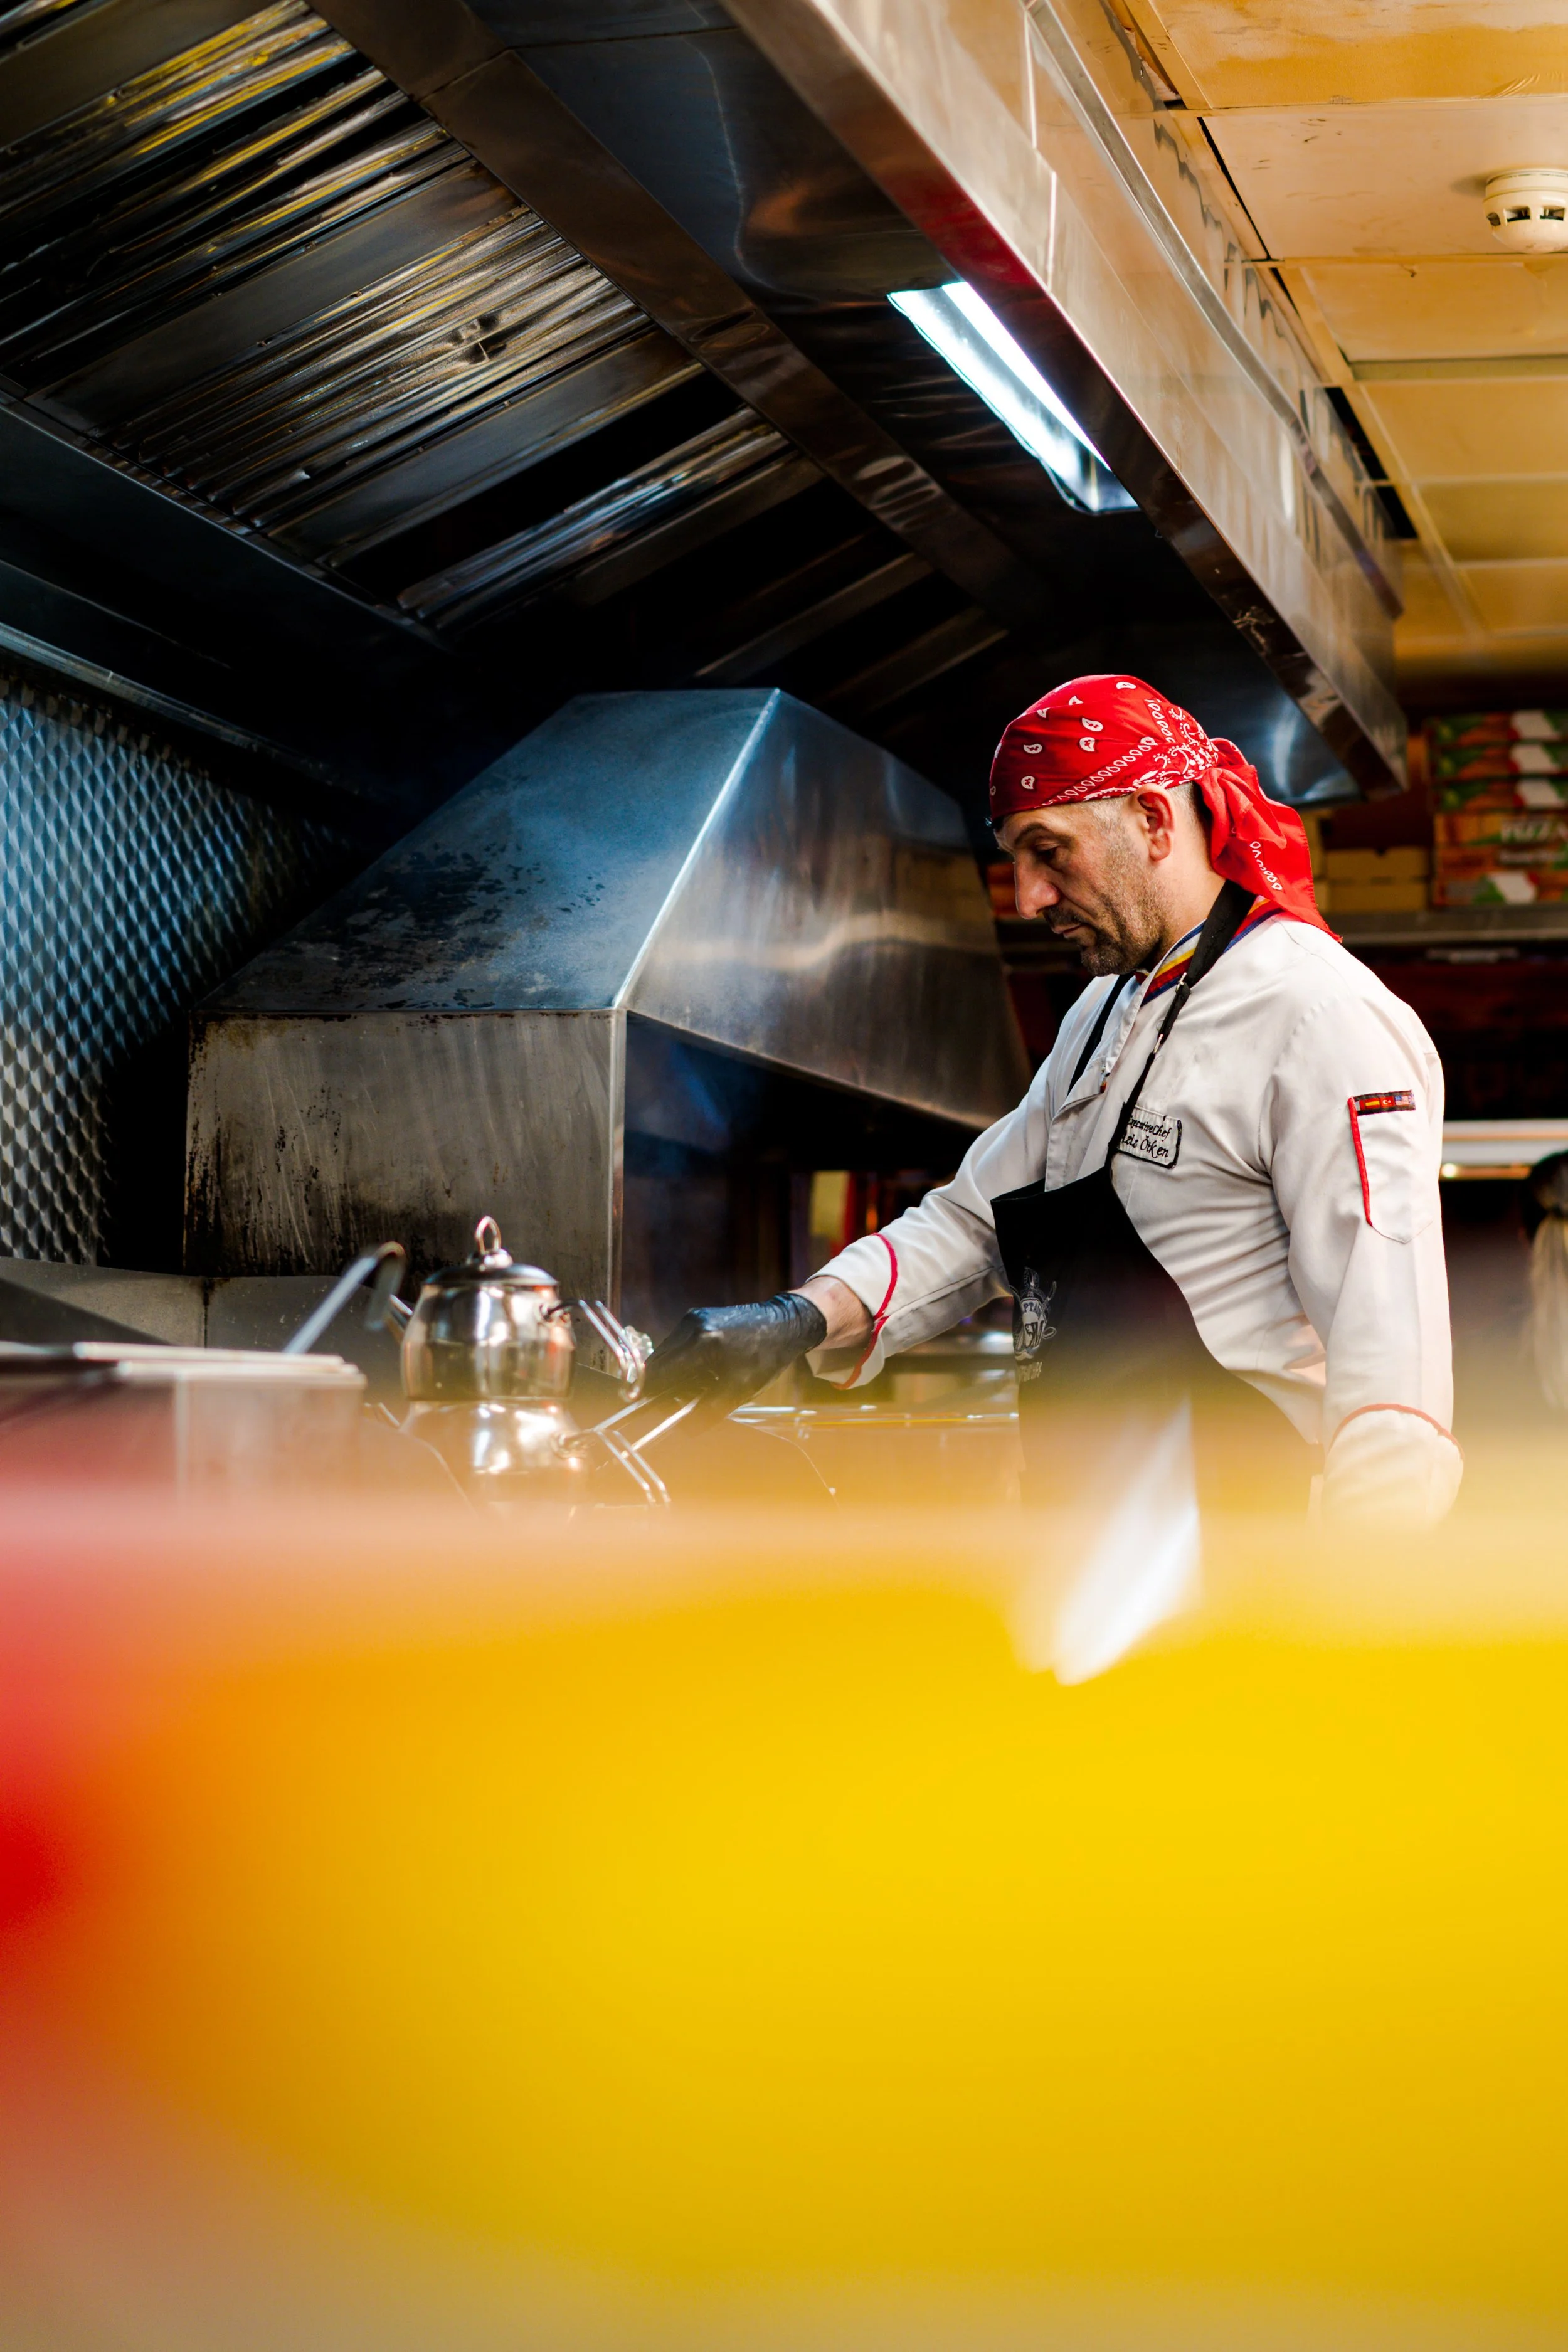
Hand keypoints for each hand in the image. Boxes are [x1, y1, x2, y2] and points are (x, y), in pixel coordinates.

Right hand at [643, 1293, 828, 1409]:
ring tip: (695, 1388)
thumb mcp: (738, 1391)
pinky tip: (701, 1372)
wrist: (784, 1324)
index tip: (642, 1406)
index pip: (658, 1371)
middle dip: (661, 1385)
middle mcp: (691, 1325)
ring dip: (672, 1373)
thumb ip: (707, 1412)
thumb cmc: (765, 1357)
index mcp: (701, 1342)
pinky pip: (678, 1343)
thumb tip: (683, 1428)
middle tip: (673, 1403)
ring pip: (667, 1352)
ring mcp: (692, 1318)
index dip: (648, 1392)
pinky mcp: (697, 1316)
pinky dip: (682, 1361)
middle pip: (658, 1361)